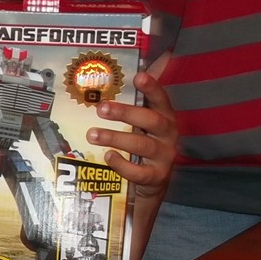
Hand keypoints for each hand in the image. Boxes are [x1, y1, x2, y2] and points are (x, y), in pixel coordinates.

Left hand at [87, 70, 177, 201]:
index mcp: (164, 118)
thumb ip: (130, 105)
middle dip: (126, 112)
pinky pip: (140, 172)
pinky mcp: (156, 177)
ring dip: (116, 138)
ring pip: (143, 145)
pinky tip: (108, 156)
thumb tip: (111, 79)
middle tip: (101, 108)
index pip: (161, 100)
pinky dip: (122, 164)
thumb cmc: (142, 145)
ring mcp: (164, 157)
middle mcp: (168, 136)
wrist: (153, 183)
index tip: (139, 76)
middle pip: (152, 120)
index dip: (152, 88)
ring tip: (92, 134)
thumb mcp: (140, 124)